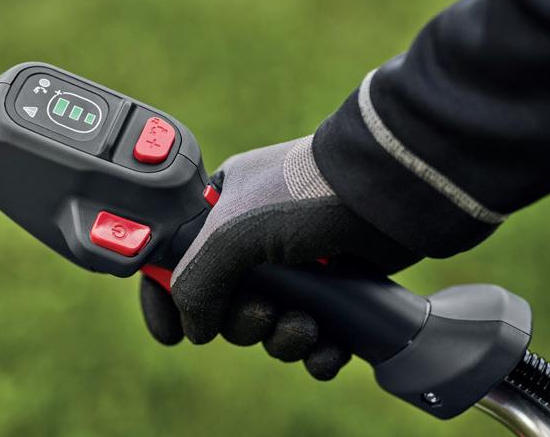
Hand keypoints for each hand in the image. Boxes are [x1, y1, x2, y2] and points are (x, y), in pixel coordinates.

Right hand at [140, 136, 420, 379]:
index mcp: (221, 212)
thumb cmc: (303, 197)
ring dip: (282, 340)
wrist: (382, 196)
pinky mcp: (333, 287)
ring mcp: (296, 265)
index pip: (177, 260)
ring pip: (269, 326)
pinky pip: (312, 338)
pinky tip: (326, 348)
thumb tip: (194, 328)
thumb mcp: (231, 231)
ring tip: (304, 326)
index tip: (171, 333)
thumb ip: (194, 280)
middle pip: (226, 305)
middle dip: (243, 323)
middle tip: (264, 312)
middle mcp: (255, 240)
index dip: (167, 298)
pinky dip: (316, 352)